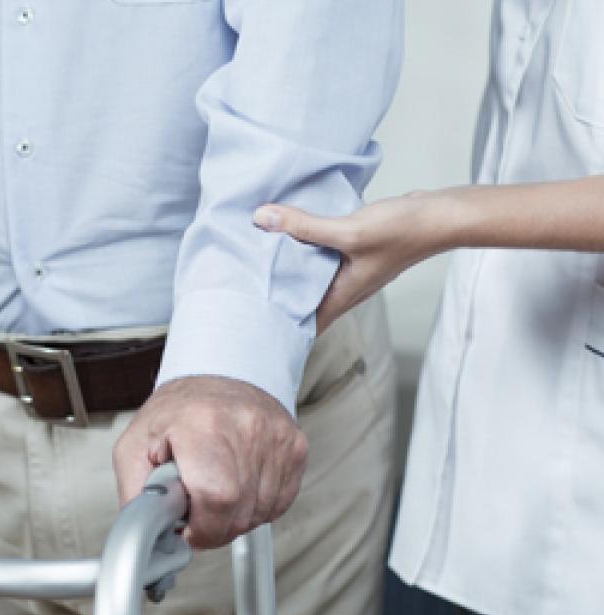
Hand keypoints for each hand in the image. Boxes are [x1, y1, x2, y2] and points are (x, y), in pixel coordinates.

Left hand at [113, 375, 307, 548]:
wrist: (217, 376)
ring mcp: (276, 438)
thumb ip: (136, 497)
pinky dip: (255, 506)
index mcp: (202, 425)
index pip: (216, 499)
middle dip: (213, 526)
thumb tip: (147, 536)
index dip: (201, 528)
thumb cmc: (177, 412)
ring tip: (215, 487)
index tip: (187, 527)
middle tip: (195, 505)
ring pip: (260, 514)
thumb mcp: (134, 448)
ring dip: (234, 516)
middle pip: (239, 513)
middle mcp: (246, 428)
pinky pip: (278, 503)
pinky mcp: (295, 448)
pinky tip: (238, 484)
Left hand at [252, 190, 451, 332]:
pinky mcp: (356, 251)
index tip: (250, 323)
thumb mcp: (350, 231)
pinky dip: (306, 250)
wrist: (442, 215)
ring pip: (313, 277)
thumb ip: (306, 226)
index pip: (305, 324)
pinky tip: (290, 234)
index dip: (279, 328)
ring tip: (255, 262)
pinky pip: (323, 255)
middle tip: (242, 289)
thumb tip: (262, 218)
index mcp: (343, 295)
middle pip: (305, 301)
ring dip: (290, 271)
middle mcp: (346, 288)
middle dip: (277, 298)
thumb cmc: (404, 231)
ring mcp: (352, 270)